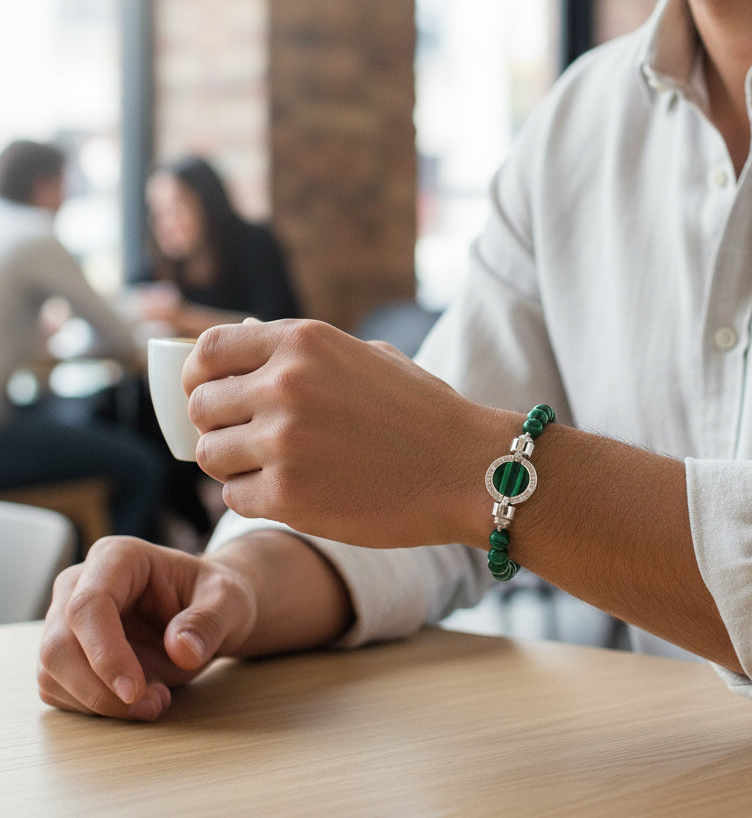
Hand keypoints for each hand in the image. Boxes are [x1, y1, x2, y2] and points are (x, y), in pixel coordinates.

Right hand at [37, 537, 257, 720]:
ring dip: (99, 703)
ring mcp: (66, 620)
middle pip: (59, 645)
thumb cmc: (214, 598)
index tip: (134, 691)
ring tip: (155, 702)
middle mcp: (80, 584)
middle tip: (152, 705)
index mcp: (117, 558)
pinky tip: (137, 703)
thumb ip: (209, 621)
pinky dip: (94, 709)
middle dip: (100, 689)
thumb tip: (182, 648)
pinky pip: (58, 691)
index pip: (89, 605)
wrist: (208, 612)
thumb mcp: (229, 601)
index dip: (105, 654)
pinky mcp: (65, 655)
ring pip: (51, 674)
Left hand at [184, 318, 500, 547]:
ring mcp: (283, 441)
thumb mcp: (366, 356)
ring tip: (271, 467)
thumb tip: (241, 341)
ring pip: (210, 456)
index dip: (198, 374)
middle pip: (201, 406)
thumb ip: (302, 352)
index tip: (206, 392)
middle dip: (217, 424)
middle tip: (245, 438)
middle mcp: (285, 384)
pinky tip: (292, 492)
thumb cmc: (422, 411)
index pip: (209, 348)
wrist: (466, 467)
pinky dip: (255, 497)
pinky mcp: (287, 496)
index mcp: (303, 341)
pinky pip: (235, 497)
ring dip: (232, 464)